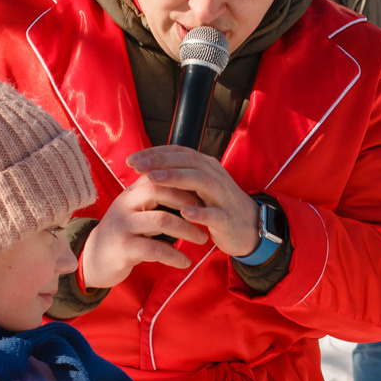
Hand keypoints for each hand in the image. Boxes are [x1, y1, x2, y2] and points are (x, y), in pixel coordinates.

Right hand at [80, 173, 210, 288]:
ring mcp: (123, 226)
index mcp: (131, 193)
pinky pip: (155, 249)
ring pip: (162, 220)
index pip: (158, 175)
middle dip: (188, 202)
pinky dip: (175, 255)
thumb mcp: (135, 210)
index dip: (183, 181)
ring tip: (203, 239)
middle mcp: (125, 205)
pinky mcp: (123, 249)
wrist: (95, 259)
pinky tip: (185, 261)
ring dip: (187, 230)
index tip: (203, 192)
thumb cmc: (123, 233)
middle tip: (206, 213)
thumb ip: (154, 197)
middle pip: (160, 191)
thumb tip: (186, 184)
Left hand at [127, 147, 258, 258]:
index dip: (154, 153)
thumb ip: (178, 175)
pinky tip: (184, 213)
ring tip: (154, 179)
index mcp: (205, 166)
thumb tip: (148, 167)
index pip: (178, 152)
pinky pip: (215, 213)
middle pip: (187, 161)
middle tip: (137, 166)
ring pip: (200, 181)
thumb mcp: (197, 186)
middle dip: (160, 161)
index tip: (131, 159)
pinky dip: (200, 212)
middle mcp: (215, 176)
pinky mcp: (228, 218)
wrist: (249, 227)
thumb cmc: (217, 206)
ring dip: (176, 178)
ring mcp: (223, 196)